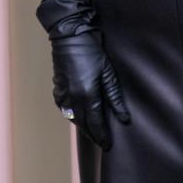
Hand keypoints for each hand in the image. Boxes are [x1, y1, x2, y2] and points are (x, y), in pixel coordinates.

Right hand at [50, 29, 129, 150]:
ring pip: (72, 117)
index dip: (102, 136)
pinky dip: (70, 114)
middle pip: (83, 123)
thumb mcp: (108, 74)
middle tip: (101, 143)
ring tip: (91, 132)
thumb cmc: (92, 51)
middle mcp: (73, 98)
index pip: (96, 123)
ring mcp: (63, 93)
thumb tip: (124, 118)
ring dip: (82, 126)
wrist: (70, 36)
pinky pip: (63, 107)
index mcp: (87, 95)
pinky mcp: (58, 87)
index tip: (107, 146)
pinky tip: (75, 116)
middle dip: (93, 134)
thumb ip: (115, 98)